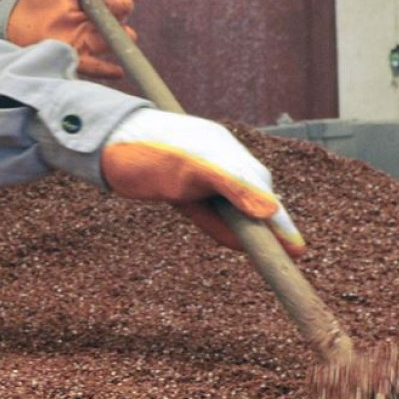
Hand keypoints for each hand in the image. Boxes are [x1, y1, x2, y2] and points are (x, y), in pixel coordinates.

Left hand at [7, 0, 141, 79]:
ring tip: (125, 33)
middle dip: (122, 12)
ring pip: (110, 43)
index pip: (118, 0)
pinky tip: (117, 71)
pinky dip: (107, 70)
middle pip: (117, 21)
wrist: (15, 26)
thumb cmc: (42, 6)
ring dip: (119, 39)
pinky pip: (94, 68)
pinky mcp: (76, 60)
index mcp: (97, 7)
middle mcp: (97, 27)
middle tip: (122, 3)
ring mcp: (88, 45)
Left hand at [100, 110, 305, 257]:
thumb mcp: (190, 169)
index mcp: (226, 152)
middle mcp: (218, 162)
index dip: (280, 222)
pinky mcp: (180, 188)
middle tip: (292, 257)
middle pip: (252, 201)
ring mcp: (199, 175)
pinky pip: (208, 212)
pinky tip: (236, 242)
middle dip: (270, 228)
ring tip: (272, 254)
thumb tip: (270, 210)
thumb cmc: (145, 150)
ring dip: (246, 231)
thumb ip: (232, 187)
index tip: (297, 250)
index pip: (262, 191)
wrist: (101, 141)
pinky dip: (220, 228)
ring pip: (231, 209)